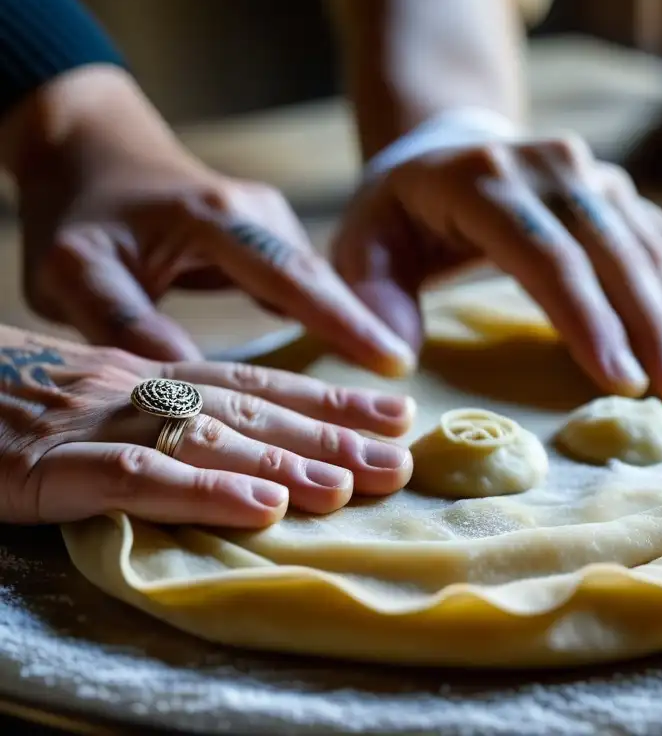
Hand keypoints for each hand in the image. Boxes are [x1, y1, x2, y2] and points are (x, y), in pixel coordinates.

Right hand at [0, 326, 413, 524]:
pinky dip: (203, 493)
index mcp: (155, 375)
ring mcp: (95, 422)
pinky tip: (262, 510)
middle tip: (400, 458)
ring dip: (286, 463)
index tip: (395, 413)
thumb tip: (251, 446)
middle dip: (330, 436)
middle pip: (251, 414)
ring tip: (353, 484)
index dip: (330, 399)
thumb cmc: (13, 396)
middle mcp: (139, 390)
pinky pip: (136, 477)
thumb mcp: (103, 398)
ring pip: (207, 442)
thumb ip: (170, 415)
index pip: (260, 384)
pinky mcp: (48, 462)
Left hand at [8, 66, 413, 374]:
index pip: (294, 276)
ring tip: (381, 401)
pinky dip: (326, 323)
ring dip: (348, 336)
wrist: (91, 150)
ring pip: (318, 288)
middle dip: (366, 338)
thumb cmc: (79, 212)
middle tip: (401, 407)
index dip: (345, 322)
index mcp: (217, 219)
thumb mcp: (76, 270)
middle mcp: (258, 214)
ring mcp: (270, 222)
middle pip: (323, 284)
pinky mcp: (270, 237)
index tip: (394, 361)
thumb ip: (124, 322)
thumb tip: (188, 384)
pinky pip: (306, 287)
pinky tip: (348, 362)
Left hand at [334, 132, 661, 406]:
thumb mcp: (363, 243)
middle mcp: (547, 167)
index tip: (620, 382)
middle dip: (652, 324)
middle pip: (611, 248)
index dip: (586, 318)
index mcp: (480, 180)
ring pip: (647, 244)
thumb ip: (373, 297)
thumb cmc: (400, 213)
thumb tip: (396, 362)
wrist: (447, 146)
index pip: (544, 253)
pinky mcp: (616, 191)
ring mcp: (589, 175)